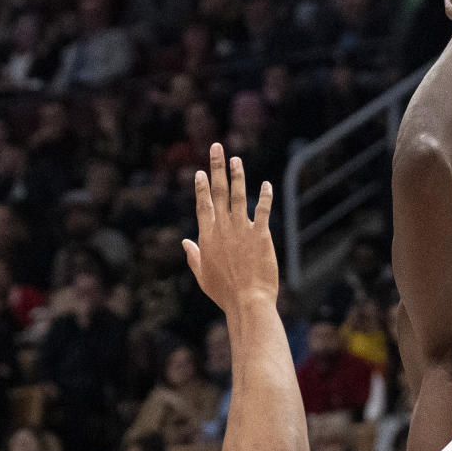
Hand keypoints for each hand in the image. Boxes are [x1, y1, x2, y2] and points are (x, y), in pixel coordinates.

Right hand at [183, 145, 277, 314]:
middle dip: (217, 168)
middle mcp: (223, 228)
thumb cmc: (224, 293)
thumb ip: (194, 256)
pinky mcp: (261, 235)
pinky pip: (262, 210)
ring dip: (237, 175)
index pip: (203, 205)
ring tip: (236, 159)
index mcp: (208, 237)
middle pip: (218, 192)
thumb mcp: (203, 276)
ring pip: (238, 195)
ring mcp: (242, 229)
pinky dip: (264, 196)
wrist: (248, 301)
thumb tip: (185, 243)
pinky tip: (266, 184)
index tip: (201, 172)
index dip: (202, 187)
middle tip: (216, 148)